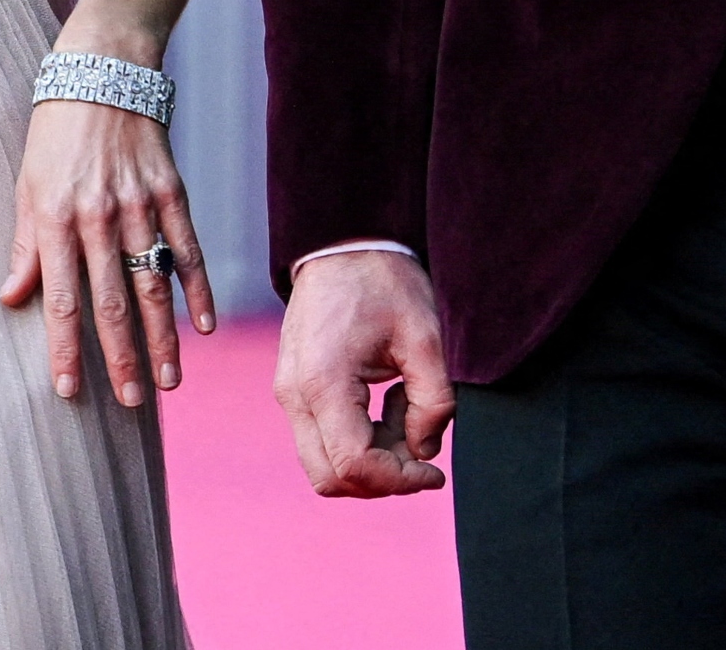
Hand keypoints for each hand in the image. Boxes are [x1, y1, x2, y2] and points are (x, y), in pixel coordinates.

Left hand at [2, 97, 213, 405]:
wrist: (102, 71)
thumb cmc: (55, 132)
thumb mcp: (27, 184)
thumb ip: (25, 245)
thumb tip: (10, 298)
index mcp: (56, 219)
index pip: (61, 300)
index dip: (65, 349)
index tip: (68, 390)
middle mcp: (98, 217)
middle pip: (111, 301)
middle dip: (121, 357)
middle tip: (130, 401)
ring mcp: (139, 205)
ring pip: (153, 283)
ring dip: (162, 336)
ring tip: (168, 380)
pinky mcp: (171, 191)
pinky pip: (187, 248)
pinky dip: (197, 287)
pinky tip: (202, 324)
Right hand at [274, 248, 454, 496]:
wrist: (343, 244)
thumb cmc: (384, 282)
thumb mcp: (425, 338)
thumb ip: (434, 402)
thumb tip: (425, 451)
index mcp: (323, 381)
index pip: (353, 465)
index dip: (398, 481)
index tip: (435, 472)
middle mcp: (295, 394)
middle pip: (330, 478)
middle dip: (382, 479)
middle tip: (423, 451)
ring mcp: (290, 393)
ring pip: (325, 464)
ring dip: (372, 459)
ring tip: (407, 412)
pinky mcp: (295, 389)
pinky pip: (324, 438)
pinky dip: (360, 440)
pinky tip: (389, 403)